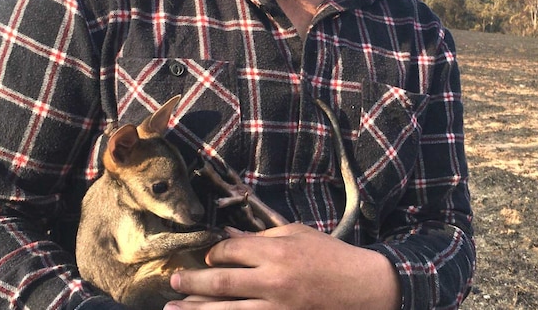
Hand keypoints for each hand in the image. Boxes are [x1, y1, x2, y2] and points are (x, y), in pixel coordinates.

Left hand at [165, 224, 400, 309]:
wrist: (365, 289)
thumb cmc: (332, 257)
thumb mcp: (299, 235)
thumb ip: (263, 236)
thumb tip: (230, 237)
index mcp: (277, 252)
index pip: (231, 251)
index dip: (214, 253)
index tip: (208, 256)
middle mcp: (273, 282)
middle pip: (221, 284)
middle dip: (192, 284)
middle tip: (174, 283)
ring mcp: (277, 309)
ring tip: (172, 309)